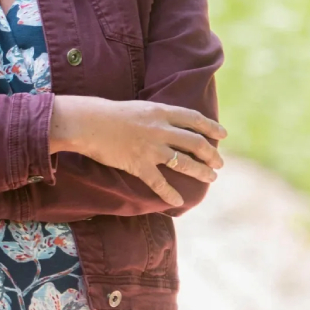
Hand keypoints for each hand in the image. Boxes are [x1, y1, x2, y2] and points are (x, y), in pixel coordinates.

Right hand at [50, 96, 226, 206]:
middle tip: (219, 162)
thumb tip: (169, 122)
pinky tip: (178, 201)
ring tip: (210, 177)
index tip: (223, 134)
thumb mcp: (137, 107)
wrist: (87, 123)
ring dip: (201, 172)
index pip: (194, 119)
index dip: (211, 127)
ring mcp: (151, 148)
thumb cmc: (107, 113)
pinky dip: (170, 194)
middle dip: (211, 154)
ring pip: (184, 162)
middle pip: (195, 143)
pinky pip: (159, 183)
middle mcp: (160, 130)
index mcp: (160, 112)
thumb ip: (155, 115)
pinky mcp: (138, 164)